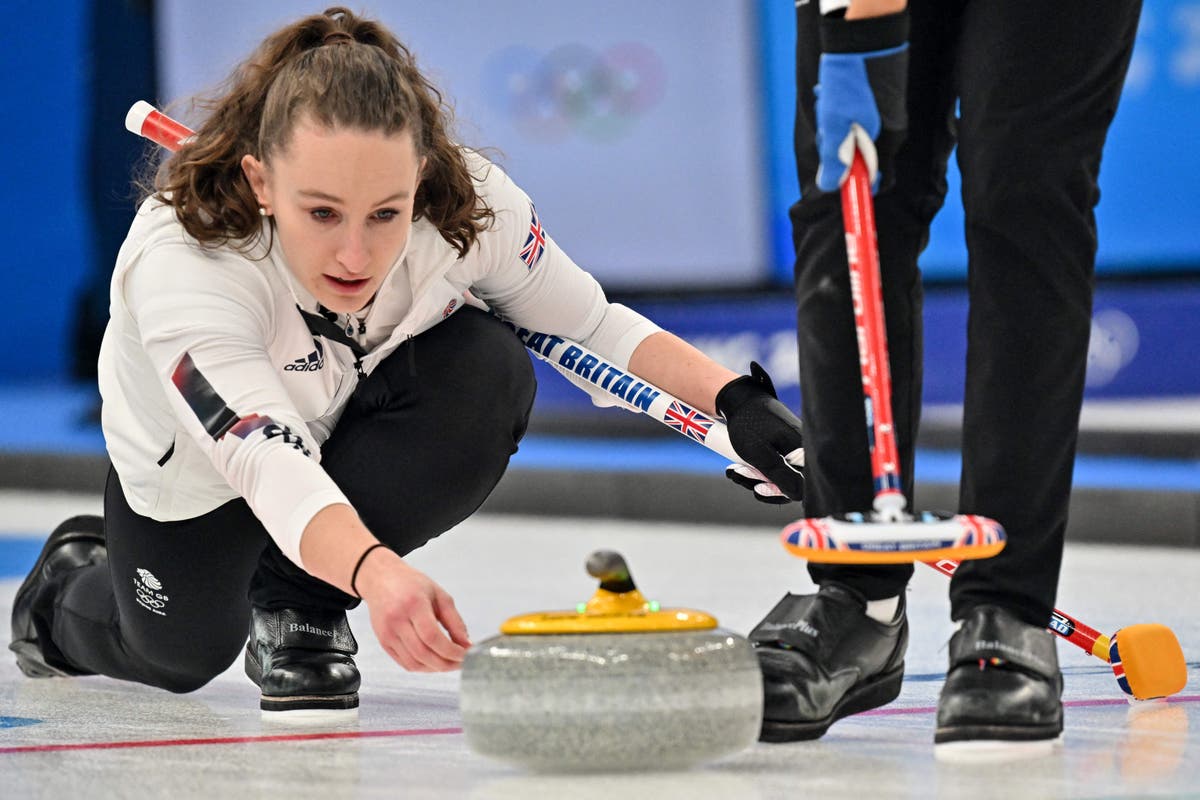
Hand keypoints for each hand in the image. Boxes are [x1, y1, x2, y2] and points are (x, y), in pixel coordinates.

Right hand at [355, 548, 471, 671]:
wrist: (381, 580)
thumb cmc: (411, 584)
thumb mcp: (439, 595)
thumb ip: (455, 621)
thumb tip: (467, 645)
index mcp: (413, 604)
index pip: (432, 637)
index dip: (451, 651)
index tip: (466, 654)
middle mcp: (397, 620)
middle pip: (423, 653)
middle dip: (446, 664)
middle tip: (461, 662)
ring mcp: (387, 633)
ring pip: (414, 663)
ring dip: (435, 668)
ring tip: (450, 662)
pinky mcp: (383, 642)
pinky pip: (405, 663)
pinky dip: (423, 667)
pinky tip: (434, 661)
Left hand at [715, 362, 804, 503]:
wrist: (739, 399)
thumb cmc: (750, 424)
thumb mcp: (761, 455)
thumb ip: (780, 477)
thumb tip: (798, 496)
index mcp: (803, 450)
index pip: (805, 484)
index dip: (782, 492)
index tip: (758, 488)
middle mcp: (803, 450)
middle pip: (790, 481)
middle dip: (762, 483)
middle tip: (738, 473)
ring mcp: (794, 449)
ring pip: (779, 475)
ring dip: (755, 477)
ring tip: (734, 469)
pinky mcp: (784, 448)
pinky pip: (774, 466)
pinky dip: (756, 469)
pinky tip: (739, 465)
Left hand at [815, 11, 908, 192]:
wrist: (861, 35)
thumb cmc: (848, 81)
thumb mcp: (835, 124)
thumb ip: (834, 158)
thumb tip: (829, 187)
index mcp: (887, 140)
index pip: (877, 180)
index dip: (854, 183)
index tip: (834, 176)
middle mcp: (892, 129)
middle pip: (860, 156)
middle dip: (837, 147)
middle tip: (827, 126)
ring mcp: (887, 112)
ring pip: (854, 133)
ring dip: (835, 124)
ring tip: (828, 101)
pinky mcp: (880, 98)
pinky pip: (856, 115)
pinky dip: (840, 109)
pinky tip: (830, 93)